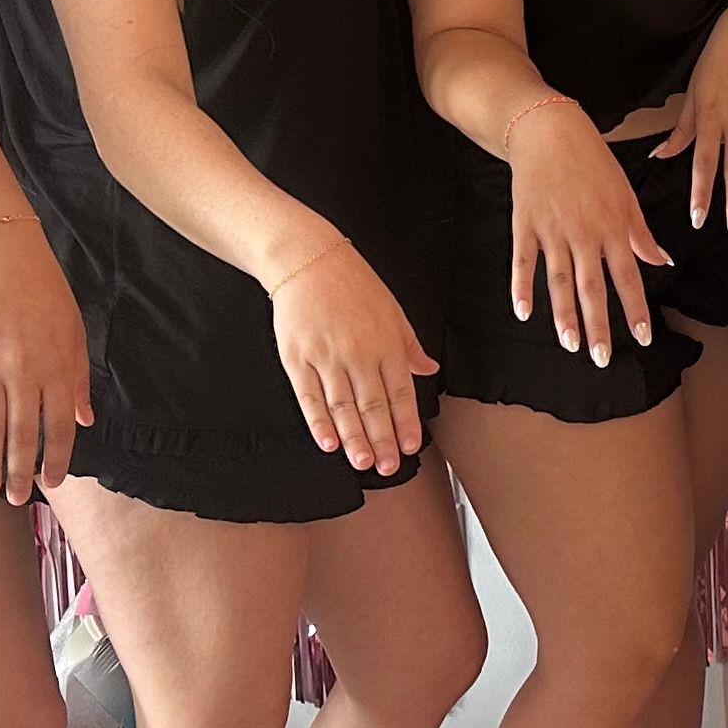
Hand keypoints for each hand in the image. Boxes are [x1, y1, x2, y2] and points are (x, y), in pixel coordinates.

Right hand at [0, 217, 88, 505]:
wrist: (2, 257)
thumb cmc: (44, 294)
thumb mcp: (75, 332)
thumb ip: (78, 379)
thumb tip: (85, 420)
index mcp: (57, 368)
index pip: (59, 427)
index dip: (55, 459)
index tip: (52, 483)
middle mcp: (24, 372)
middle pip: (22, 435)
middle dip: (21, 473)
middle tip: (17, 500)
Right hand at [267, 236, 435, 473]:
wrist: (309, 260)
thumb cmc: (353, 284)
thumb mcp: (393, 310)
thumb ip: (409, 345)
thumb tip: (429, 370)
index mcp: (386, 343)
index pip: (400, 392)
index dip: (406, 423)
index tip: (411, 446)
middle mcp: (359, 354)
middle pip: (373, 406)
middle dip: (383, 440)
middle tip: (390, 467)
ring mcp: (326, 358)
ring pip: (343, 407)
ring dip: (354, 438)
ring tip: (364, 462)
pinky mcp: (298, 359)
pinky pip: (310, 398)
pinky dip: (319, 423)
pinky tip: (328, 442)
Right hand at [504, 99, 669, 365]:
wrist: (550, 130)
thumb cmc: (592, 161)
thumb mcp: (625, 194)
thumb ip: (640, 232)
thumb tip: (661, 259)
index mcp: (612, 226)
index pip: (627, 276)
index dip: (635, 309)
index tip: (642, 337)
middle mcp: (584, 232)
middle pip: (592, 286)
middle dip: (597, 324)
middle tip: (600, 357)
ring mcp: (552, 230)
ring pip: (558, 279)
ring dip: (563, 314)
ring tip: (569, 343)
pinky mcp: (525, 223)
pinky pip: (522, 261)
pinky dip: (521, 286)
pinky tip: (522, 311)